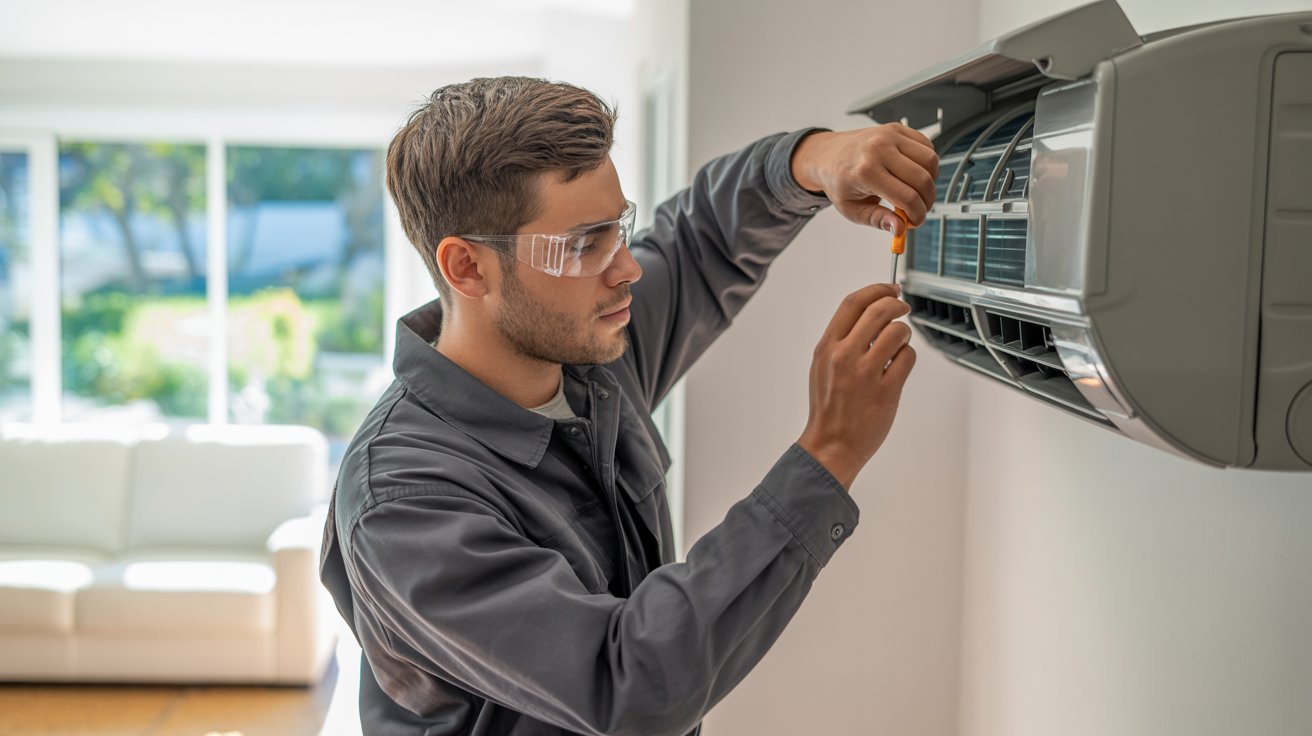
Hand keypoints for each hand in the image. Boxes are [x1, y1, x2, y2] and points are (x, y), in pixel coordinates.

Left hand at [791, 126, 938, 234]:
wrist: (827, 154)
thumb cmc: (838, 181)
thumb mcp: (851, 208)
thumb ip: (877, 219)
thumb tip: (899, 228)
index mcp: (865, 172)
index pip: (907, 197)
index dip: (918, 214)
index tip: (915, 221)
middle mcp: (879, 150)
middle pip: (923, 180)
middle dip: (927, 200)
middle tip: (919, 208)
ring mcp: (890, 135)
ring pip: (931, 160)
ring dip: (930, 180)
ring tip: (916, 190)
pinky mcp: (897, 128)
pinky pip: (927, 146)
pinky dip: (928, 163)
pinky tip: (914, 173)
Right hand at [797, 283, 915, 488]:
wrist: (831, 445)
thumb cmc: (829, 407)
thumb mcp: (822, 366)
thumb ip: (842, 341)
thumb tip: (870, 315)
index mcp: (827, 347)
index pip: (853, 303)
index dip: (876, 289)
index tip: (890, 288)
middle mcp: (845, 356)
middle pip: (879, 310)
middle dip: (896, 303)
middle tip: (903, 307)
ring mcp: (866, 373)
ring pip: (898, 332)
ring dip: (904, 333)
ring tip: (898, 345)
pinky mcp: (886, 391)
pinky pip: (907, 358)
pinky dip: (907, 357)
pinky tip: (898, 367)